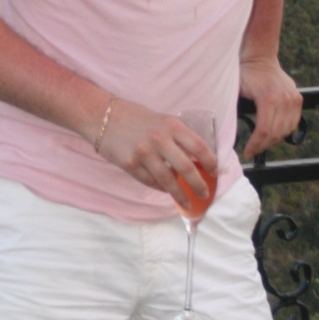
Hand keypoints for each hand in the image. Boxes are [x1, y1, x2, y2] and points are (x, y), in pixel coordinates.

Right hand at [94, 98, 217, 209]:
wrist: (104, 117)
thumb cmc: (136, 118)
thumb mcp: (162, 120)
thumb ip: (178, 137)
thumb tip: (196, 160)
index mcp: (171, 125)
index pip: (198, 146)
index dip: (210, 162)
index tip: (214, 172)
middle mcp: (159, 139)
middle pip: (186, 168)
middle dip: (199, 184)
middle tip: (205, 194)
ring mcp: (144, 153)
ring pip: (168, 180)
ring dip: (180, 195)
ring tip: (187, 203)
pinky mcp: (130, 164)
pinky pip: (150, 181)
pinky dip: (160, 188)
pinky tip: (166, 192)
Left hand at [239, 55, 301, 158]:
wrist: (260, 58)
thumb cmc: (245, 74)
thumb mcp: (236, 92)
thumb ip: (236, 111)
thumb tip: (228, 133)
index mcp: (269, 98)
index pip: (264, 130)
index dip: (256, 145)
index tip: (247, 153)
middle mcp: (285, 99)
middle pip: (276, 133)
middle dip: (263, 145)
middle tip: (252, 151)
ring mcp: (293, 98)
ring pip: (286, 130)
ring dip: (274, 140)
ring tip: (261, 143)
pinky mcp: (298, 98)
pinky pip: (294, 122)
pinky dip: (284, 131)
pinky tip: (273, 134)